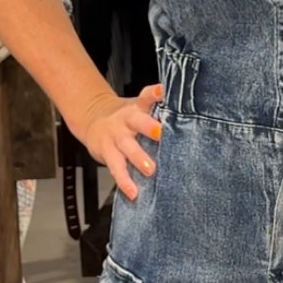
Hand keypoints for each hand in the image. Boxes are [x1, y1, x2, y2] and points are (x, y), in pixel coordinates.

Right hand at [77, 83, 163, 200]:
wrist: (92, 120)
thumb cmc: (127, 119)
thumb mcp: (139, 110)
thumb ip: (158, 113)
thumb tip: (190, 122)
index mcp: (137, 108)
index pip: (146, 97)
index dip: (154, 93)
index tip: (163, 90)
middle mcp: (125, 120)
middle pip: (136, 121)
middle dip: (148, 127)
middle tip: (161, 135)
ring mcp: (116, 137)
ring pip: (127, 147)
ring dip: (138, 158)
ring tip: (150, 170)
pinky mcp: (107, 154)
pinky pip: (116, 169)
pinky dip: (124, 182)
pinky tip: (133, 192)